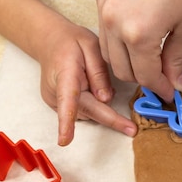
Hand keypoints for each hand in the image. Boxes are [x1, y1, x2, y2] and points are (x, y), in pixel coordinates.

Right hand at [37, 22, 136, 145]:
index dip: (66, 122)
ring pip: (88, 113)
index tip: (65, 141)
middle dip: (111, 119)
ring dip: (101, 107)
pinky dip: (94, 105)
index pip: (67, 100)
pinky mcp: (57, 107)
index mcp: (65, 75)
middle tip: (131, 128)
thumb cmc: (72, 42)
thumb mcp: (91, 46)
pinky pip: (84, 111)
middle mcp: (55, 92)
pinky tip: (93, 88)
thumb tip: (106, 99)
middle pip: (88, 111)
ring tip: (98, 82)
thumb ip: (99, 72)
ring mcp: (54, 102)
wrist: (49, 41)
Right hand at [95, 0, 181, 101]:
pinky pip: (105, 28)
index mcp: (138, 34)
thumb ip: (176, 58)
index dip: (160, 88)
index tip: (171, 92)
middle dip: (143, 78)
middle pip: (121, 69)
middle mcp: (112, 22)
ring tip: (152, 58)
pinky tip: (140, 33)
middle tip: (163, 77)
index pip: (145, 76)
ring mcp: (102, 6)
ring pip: (109, 51)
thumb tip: (173, 82)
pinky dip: (120, 38)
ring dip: (129, 61)